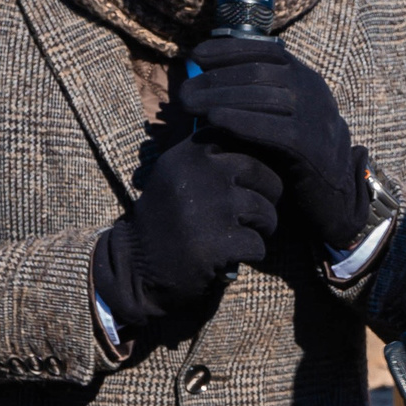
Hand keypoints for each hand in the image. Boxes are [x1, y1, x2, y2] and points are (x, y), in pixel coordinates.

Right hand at [91, 134, 282, 332]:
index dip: (256, 160)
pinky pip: (257, 244)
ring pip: (265, 210)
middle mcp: (197, 174)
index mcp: (188, 153)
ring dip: (264, 226)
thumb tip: (267, 141)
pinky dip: (252, 254)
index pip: (242, 138)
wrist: (136, 268)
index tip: (249, 180)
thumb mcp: (180, 176)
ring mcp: (206, 208)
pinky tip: (235, 257)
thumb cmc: (168, 220)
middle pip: (261, 172)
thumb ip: (213, 156)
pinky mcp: (213, 243)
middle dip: (269, 194)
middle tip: (259, 212)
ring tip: (249, 234)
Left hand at [179, 37, 367, 246]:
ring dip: (220, 96)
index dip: (228, 50)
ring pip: (263, 95)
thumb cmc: (293, 154)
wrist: (334, 194)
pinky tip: (214, 119)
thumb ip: (251, 98)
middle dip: (215, 78)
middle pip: (258, 72)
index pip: (265, 51)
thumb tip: (202, 81)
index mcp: (304, 77)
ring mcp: (316, 116)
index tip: (196, 55)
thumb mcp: (276, 116)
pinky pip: (273, 128)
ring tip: (189, 104)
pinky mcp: (312, 145)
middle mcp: (312, 90)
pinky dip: (241, 120)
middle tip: (183, 92)